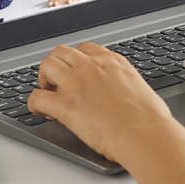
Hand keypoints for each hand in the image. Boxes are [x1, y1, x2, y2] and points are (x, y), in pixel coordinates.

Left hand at [28, 43, 184, 163]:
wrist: (145, 134)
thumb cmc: (150, 119)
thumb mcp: (141, 89)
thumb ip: (126, 85)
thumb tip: (124, 95)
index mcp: (113, 62)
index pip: (86, 49)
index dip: (77, 61)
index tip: (78, 73)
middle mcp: (92, 67)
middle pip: (61, 52)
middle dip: (57, 65)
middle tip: (58, 82)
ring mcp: (76, 83)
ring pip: (46, 66)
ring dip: (44, 79)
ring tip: (48, 93)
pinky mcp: (64, 105)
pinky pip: (36, 97)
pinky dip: (34, 104)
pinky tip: (41, 112)